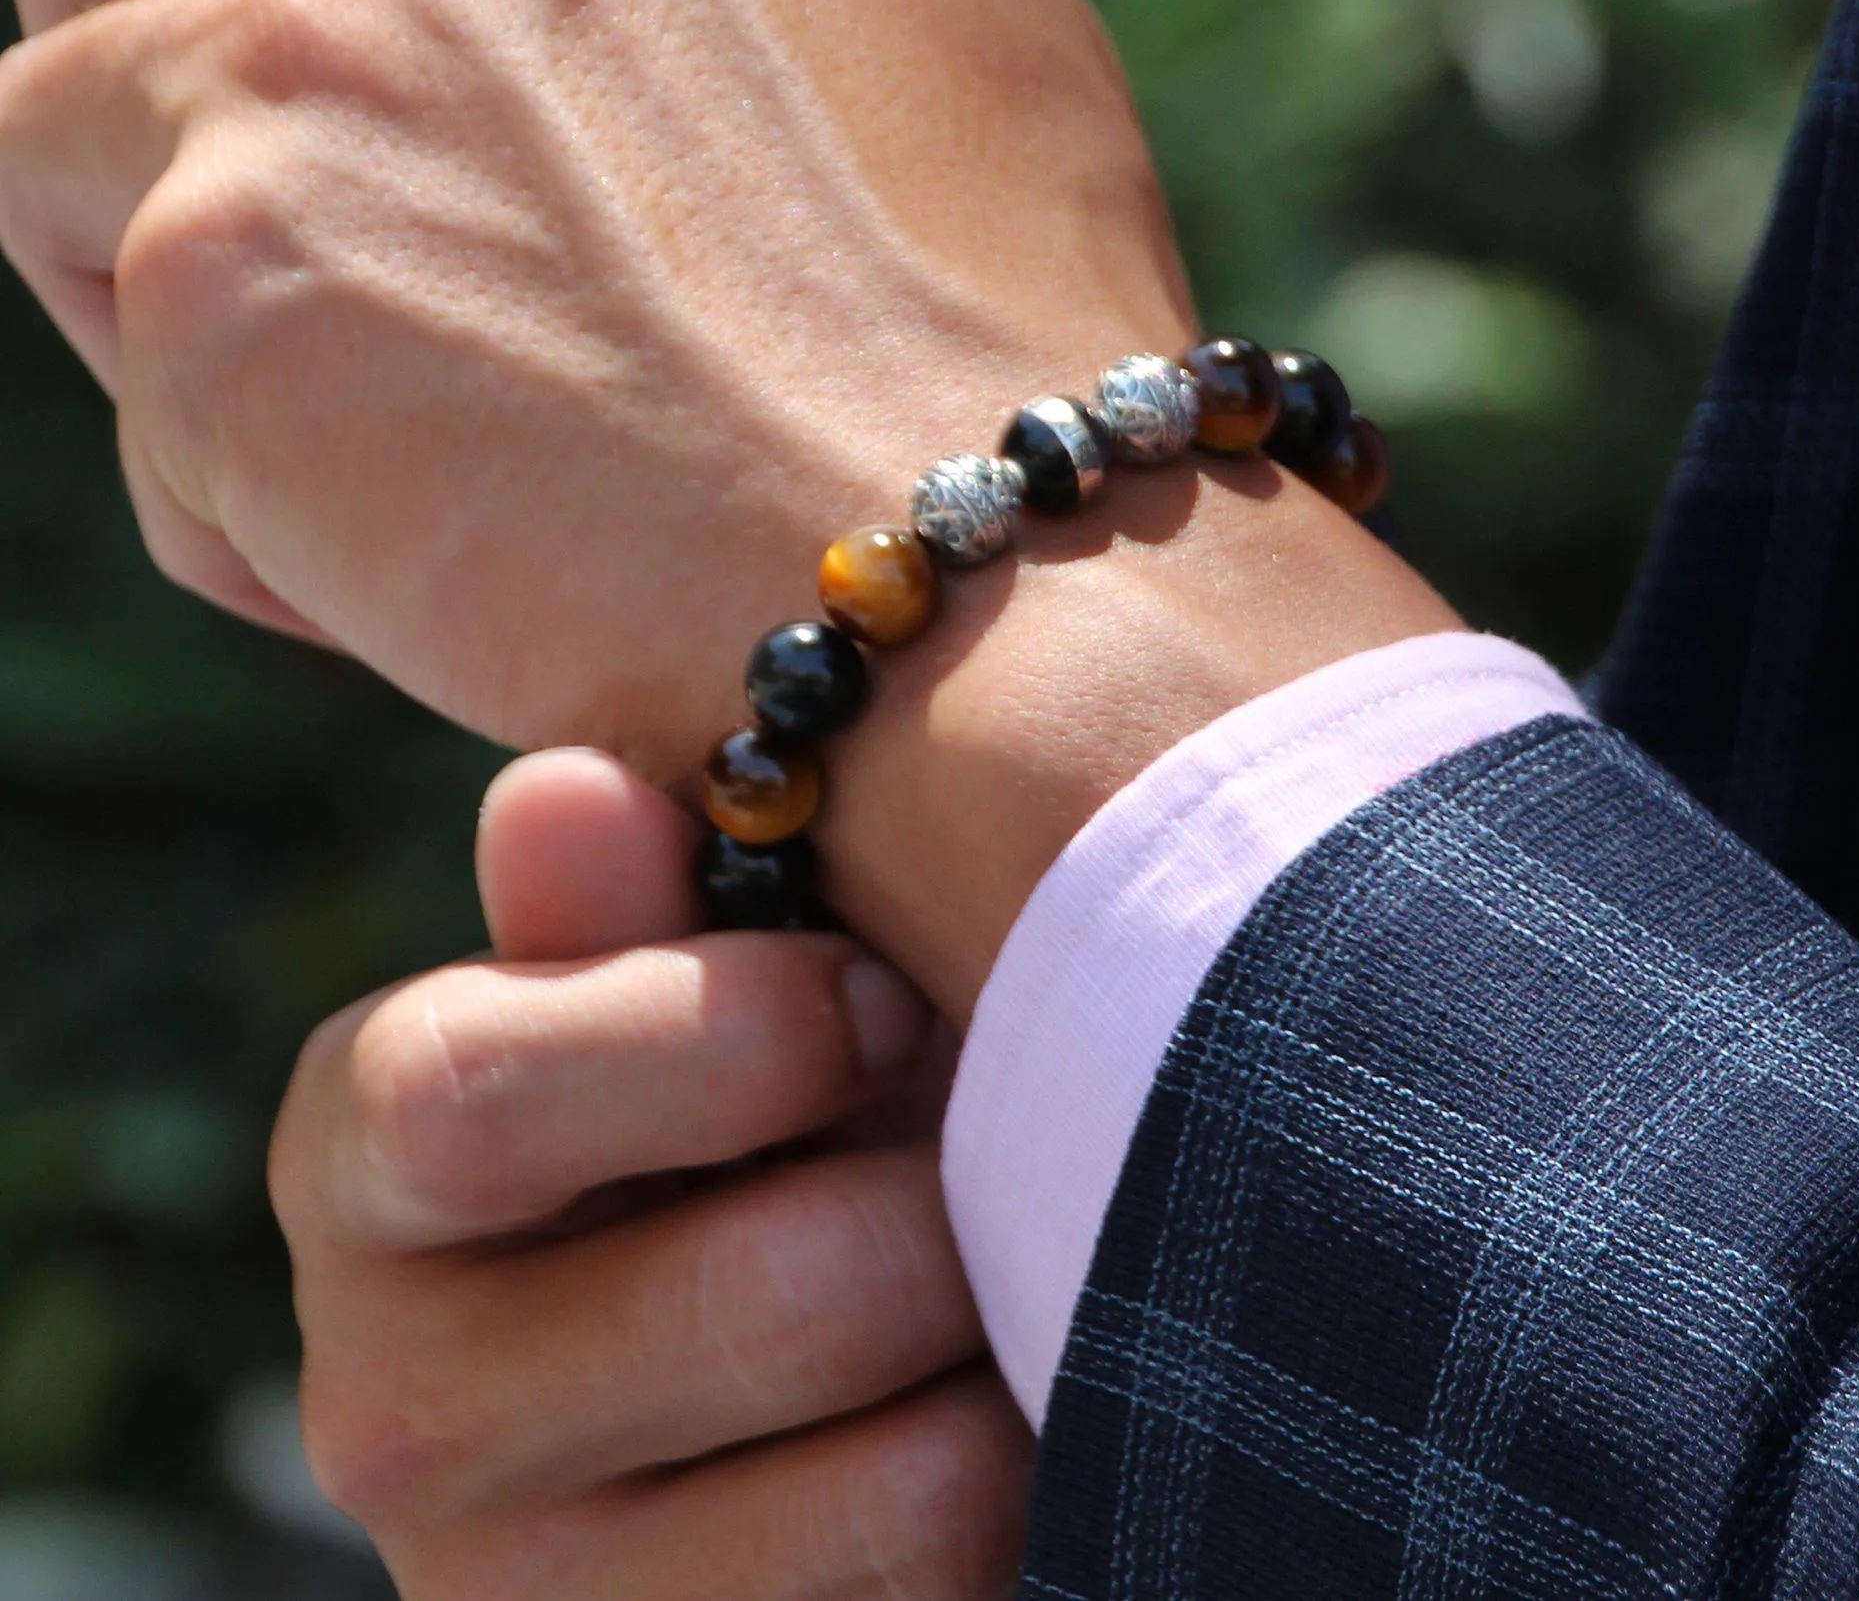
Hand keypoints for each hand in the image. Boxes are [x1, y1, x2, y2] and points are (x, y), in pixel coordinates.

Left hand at [0, 0, 1454, 1015]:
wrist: (995, 569)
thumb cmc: (1013, 304)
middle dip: (138, 26)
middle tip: (294, 194)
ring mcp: (310, 50)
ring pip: (40, 121)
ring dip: (161, 268)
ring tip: (388, 405)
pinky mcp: (223, 267)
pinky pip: (134, 384)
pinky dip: (242, 491)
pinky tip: (435, 550)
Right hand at [271, 747, 1030, 1598]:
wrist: (797, 1381)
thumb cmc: (764, 1102)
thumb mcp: (705, 981)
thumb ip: (639, 899)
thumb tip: (569, 797)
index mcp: (368, 1153)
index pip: (466, 1094)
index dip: (742, 1029)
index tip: (884, 995)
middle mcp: (389, 1408)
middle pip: (783, 1293)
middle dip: (947, 1197)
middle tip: (984, 1152)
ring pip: (915, 1482)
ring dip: (1015, 1350)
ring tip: (1001, 1285)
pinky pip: (944, 1595)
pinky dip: (1030, 1494)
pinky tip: (996, 1421)